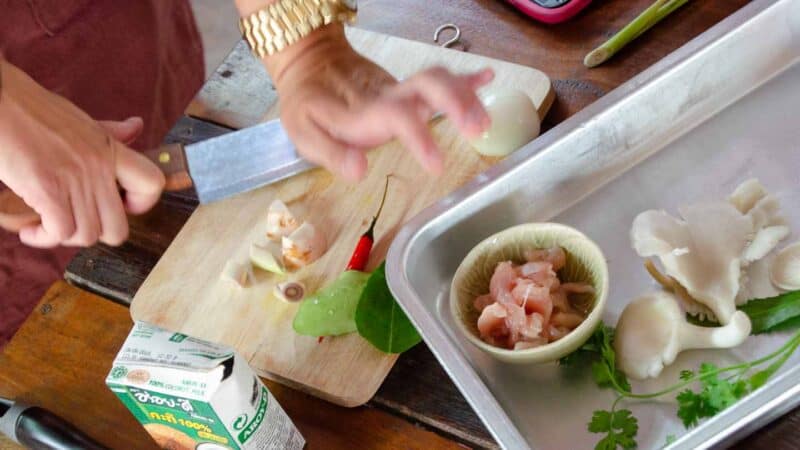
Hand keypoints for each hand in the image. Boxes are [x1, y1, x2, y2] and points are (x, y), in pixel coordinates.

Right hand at [0, 61, 164, 247]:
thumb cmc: (32, 110)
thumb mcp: (80, 119)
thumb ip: (110, 132)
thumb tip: (136, 127)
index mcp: (110, 149)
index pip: (152, 183)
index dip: (142, 203)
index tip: (121, 205)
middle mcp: (98, 167)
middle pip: (118, 229)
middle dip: (95, 234)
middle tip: (76, 222)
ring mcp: (74, 179)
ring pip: (87, 236)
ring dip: (64, 238)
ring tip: (47, 224)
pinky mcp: (47, 189)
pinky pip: (60, 233)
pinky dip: (43, 237)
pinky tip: (31, 228)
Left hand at [266, 24, 493, 180]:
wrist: (309, 64)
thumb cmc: (307, 105)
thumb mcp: (304, 133)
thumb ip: (331, 153)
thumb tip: (359, 171)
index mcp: (364, 111)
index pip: (396, 118)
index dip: (418, 138)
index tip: (437, 165)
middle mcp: (387, 95)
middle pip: (427, 87)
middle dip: (456, 104)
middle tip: (479, 130)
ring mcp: (400, 88)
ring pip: (437, 82)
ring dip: (465, 96)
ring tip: (485, 122)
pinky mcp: (406, 87)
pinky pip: (438, 78)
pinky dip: (464, 78)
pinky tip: (488, 78)